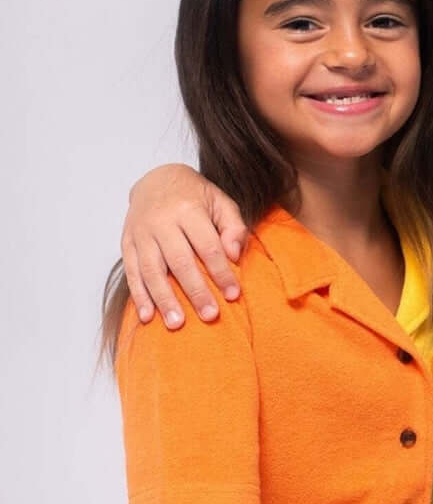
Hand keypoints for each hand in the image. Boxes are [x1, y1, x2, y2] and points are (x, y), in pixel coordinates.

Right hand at [122, 165, 247, 327]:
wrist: (156, 180)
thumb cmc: (195, 197)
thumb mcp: (221, 202)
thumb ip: (233, 227)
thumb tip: (234, 255)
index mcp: (187, 209)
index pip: (207, 246)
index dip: (221, 271)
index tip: (233, 295)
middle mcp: (160, 220)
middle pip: (179, 260)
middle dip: (195, 290)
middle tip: (209, 315)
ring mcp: (141, 232)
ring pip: (152, 269)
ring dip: (164, 299)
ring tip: (176, 324)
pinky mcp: (127, 242)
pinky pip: (131, 271)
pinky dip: (139, 295)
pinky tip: (147, 316)